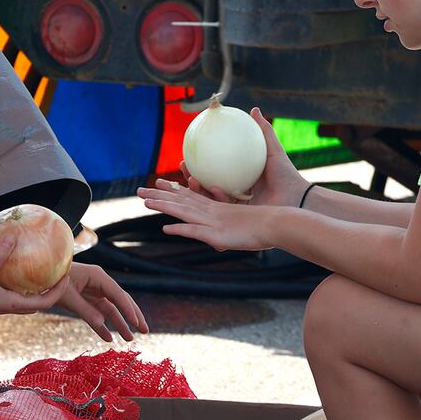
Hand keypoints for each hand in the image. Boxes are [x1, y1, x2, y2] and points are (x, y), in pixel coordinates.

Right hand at [0, 237, 70, 318]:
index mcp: (13, 304)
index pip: (46, 301)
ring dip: (36, 283)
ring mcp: (0, 303)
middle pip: (40, 300)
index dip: (60, 289)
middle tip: (58, 268)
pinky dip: (18, 277)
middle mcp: (9, 306)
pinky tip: (14, 261)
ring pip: (25, 294)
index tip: (67, 273)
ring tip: (42, 263)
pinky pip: (11, 288)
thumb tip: (14, 237)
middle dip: (52, 287)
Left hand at [57, 263, 149, 341]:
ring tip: (129, 339)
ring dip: (120, 324)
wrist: (39, 275)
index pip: (118, 295)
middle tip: (145, 331)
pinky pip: (99, 313)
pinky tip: (109, 338)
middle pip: (121, 300)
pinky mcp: (86, 298)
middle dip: (133, 316)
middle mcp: (99, 282)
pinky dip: (103, 325)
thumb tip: (103, 325)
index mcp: (97, 276)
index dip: (128, 310)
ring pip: (112, 308)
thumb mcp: (68, 298)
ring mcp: (93, 290)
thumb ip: (86, 311)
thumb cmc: (52, 282)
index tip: (137, 323)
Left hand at [138, 179, 274, 251]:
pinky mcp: (218, 234)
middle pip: (181, 201)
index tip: (159, 184)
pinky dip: (181, 230)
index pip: (190, 197)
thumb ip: (234, 225)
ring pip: (183, 211)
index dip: (173, 191)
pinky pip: (195, 231)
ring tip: (144, 201)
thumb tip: (226, 232)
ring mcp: (213, 222)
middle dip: (159, 195)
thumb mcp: (246, 226)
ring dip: (163, 206)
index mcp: (217, 209)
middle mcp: (212, 212)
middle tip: (140, 190)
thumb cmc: (268, 226)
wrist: (280, 224)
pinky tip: (166, 229)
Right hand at [180, 106, 307, 207]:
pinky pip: (224, 209)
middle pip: (205, 187)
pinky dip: (217, 198)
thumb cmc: (286, 174)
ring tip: (192, 179)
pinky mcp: (240, 219)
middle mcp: (234, 194)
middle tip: (184, 167)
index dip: (198, 166)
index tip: (187, 157)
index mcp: (238, 180)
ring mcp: (236, 208)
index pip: (212, 172)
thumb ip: (263, 130)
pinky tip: (213, 187)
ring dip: (198, 190)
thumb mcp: (272, 150)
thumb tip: (253, 109)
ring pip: (210, 201)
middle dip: (190, 180)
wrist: (297, 197)